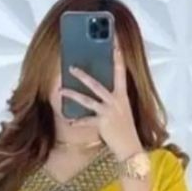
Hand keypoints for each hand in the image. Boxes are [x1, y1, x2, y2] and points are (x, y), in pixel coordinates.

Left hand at [61, 32, 142, 159]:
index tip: (115, 43)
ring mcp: (109, 112)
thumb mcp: (123, 109)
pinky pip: (87, 121)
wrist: (130, 147)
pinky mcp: (103, 123)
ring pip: (88, 100)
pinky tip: (69, 120)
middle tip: (71, 67)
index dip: (118, 57)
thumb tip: (100, 89)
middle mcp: (116, 101)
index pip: (121, 72)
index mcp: (122, 95)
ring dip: (73, 94)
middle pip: (97, 84)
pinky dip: (77, 121)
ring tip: (61, 89)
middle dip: (83, 75)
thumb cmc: (126, 128)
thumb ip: (114, 98)